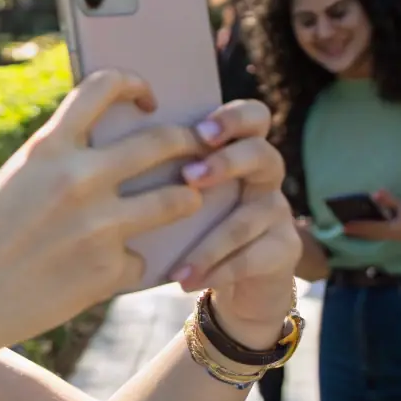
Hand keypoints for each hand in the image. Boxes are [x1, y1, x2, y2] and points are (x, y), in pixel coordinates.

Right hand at [0, 69, 210, 362]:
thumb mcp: (13, 183)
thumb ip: (59, 163)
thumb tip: (113, 152)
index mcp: (47, 148)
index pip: (105, 87)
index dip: (136, 84)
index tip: (149, 100)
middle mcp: (78, 179)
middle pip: (165, 142)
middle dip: (192, 142)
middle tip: (201, 148)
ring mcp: (98, 227)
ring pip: (179, 200)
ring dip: (188, 199)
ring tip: (184, 202)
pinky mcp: (108, 273)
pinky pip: (146, 260)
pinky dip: (137, 264)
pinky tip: (119, 270)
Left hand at [164, 98, 300, 350]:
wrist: (234, 283)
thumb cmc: (193, 227)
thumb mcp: (178, 196)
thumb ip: (161, 174)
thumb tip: (114, 159)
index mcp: (239, 151)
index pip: (253, 117)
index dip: (234, 118)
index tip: (200, 131)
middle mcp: (263, 176)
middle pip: (262, 153)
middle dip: (227, 162)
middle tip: (190, 176)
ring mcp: (278, 212)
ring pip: (251, 216)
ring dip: (210, 240)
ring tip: (176, 261)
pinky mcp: (286, 249)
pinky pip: (255, 258)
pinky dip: (217, 271)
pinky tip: (187, 280)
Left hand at [343, 190, 400, 241]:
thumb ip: (389, 200)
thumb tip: (375, 193)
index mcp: (389, 230)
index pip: (368, 228)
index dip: (354, 227)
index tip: (342, 226)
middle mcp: (388, 236)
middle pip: (367, 234)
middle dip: (355, 231)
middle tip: (342, 227)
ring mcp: (393, 238)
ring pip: (373, 236)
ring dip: (362, 231)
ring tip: (351, 227)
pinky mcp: (397, 236)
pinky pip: (379, 234)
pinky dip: (371, 230)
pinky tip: (368, 226)